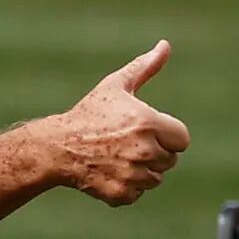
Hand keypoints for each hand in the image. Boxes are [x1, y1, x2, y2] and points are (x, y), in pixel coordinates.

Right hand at [41, 40, 189, 205]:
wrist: (56, 147)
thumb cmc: (88, 114)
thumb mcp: (115, 86)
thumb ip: (145, 67)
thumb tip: (165, 45)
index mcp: (150, 123)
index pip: (182, 139)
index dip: (166, 135)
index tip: (144, 131)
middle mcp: (145, 151)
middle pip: (170, 160)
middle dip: (153, 154)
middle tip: (125, 145)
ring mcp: (133, 175)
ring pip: (155, 179)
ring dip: (141, 172)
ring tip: (116, 158)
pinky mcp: (122, 194)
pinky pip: (137, 193)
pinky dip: (126, 187)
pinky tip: (108, 172)